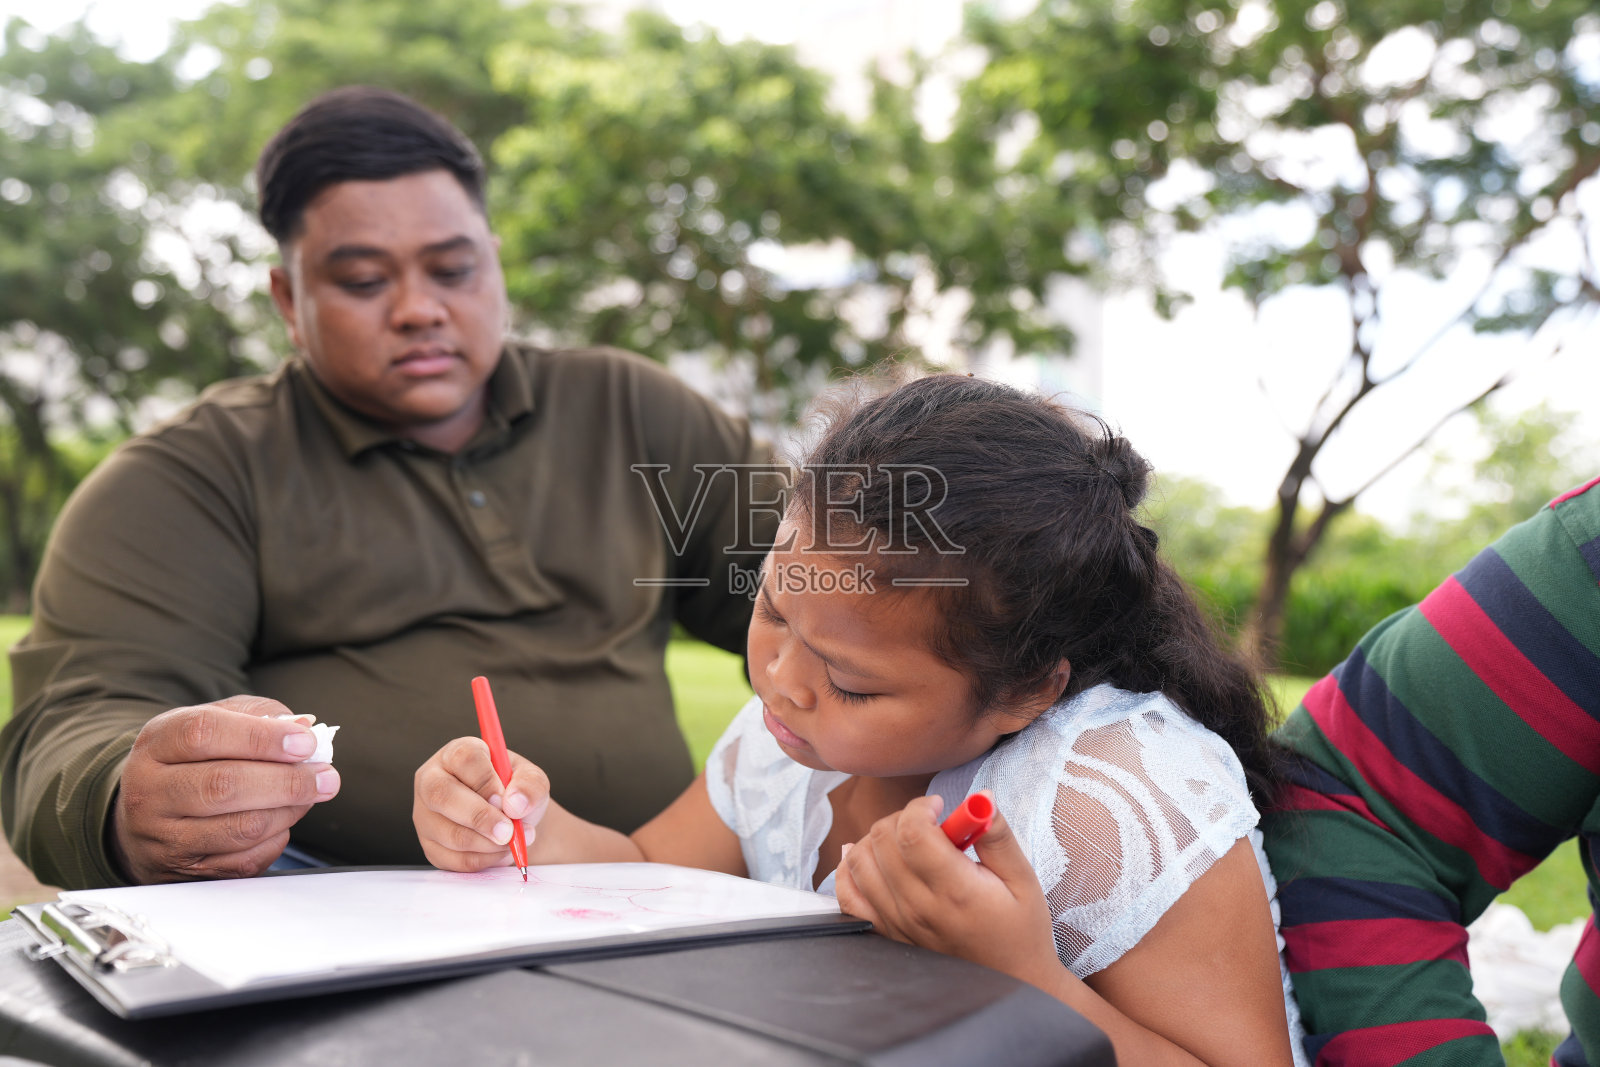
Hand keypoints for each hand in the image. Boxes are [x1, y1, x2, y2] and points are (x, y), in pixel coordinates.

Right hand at [111, 695, 339, 882]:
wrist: (146, 816)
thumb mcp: (215, 722)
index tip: (305, 742)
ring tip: (311, 795)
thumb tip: (302, 727)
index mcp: (156, 743)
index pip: (204, 733)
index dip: (261, 737)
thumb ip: (259, 716)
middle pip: (223, 785)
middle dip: (287, 781)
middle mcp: (149, 792)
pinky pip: (245, 860)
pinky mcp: (184, 872)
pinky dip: (276, 839)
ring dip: (289, 811)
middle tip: (327, 776)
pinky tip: (282, 820)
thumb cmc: (193, 760)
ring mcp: (163, 838)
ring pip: (240, 828)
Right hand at [413, 736, 550, 870]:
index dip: (486, 781)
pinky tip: (499, 851)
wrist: (512, 821)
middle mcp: (432, 780)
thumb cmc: (515, 792)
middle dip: (480, 817)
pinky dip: (484, 860)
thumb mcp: (532, 779)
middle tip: (508, 832)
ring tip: (513, 840)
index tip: (506, 800)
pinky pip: (455, 860)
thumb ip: (529, 784)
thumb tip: (514, 804)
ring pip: (451, 834)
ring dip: (489, 844)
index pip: (463, 758)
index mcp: (456, 753)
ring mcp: (425, 815)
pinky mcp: (430, 846)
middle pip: (442, 795)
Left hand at [835, 792, 1063, 989]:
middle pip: (882, 840)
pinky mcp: (886, 933)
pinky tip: (868, 857)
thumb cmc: (1018, 930)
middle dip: (902, 817)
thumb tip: (982, 798)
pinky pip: (848, 895)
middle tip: (928, 822)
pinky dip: (850, 869)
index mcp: (954, 890)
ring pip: (859, 861)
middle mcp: (918, 907)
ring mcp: (896, 922)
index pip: (912, 833)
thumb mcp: (1022, 879)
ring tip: (905, 839)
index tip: (938, 806)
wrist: (1009, 981)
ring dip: (876, 838)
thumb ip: (997, 836)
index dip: (920, 807)